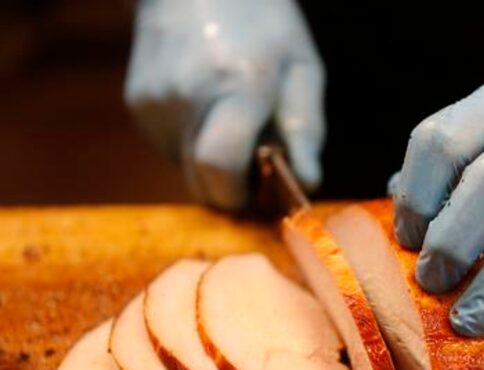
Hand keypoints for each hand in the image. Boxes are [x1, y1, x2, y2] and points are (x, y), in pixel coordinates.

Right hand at [125, 0, 324, 209]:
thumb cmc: (263, 21)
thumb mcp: (302, 67)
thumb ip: (306, 129)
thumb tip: (307, 183)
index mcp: (236, 86)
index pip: (220, 167)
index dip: (239, 194)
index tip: (259, 193)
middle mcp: (186, 96)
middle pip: (201, 182)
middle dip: (229, 189)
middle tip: (253, 168)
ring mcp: (154, 100)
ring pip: (185, 168)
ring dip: (211, 163)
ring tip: (231, 122)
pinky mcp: (137, 103)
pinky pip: (169, 148)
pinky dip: (192, 143)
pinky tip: (207, 107)